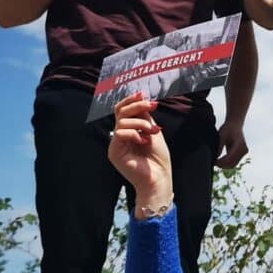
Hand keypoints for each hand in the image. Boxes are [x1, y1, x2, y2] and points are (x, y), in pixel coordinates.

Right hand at [108, 93, 173, 211]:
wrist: (159, 178)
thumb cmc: (158, 158)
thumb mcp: (153, 131)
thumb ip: (145, 117)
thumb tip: (141, 98)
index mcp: (129, 130)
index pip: (123, 110)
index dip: (131, 100)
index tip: (143, 94)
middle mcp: (120, 136)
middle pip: (120, 112)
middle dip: (136, 105)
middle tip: (151, 105)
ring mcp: (116, 144)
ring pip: (122, 121)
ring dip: (140, 122)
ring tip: (152, 131)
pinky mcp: (114, 152)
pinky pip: (119, 133)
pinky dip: (134, 133)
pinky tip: (143, 141)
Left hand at [215, 121, 247, 168]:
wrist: (235, 125)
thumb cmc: (228, 129)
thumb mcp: (221, 136)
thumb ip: (219, 146)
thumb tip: (215, 157)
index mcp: (239, 144)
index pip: (230, 157)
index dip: (221, 162)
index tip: (213, 162)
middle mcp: (244, 149)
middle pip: (232, 163)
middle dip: (222, 165)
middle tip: (213, 163)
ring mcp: (244, 152)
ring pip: (233, 164)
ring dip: (224, 165)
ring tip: (216, 162)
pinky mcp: (242, 154)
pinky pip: (234, 162)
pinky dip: (227, 163)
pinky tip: (220, 161)